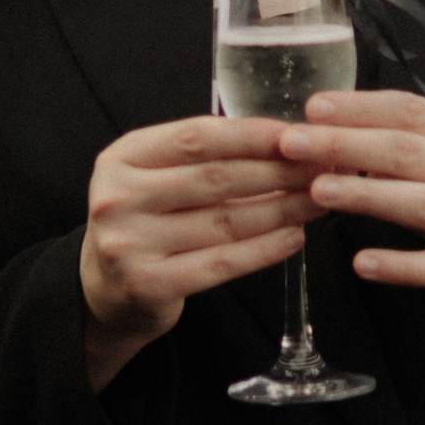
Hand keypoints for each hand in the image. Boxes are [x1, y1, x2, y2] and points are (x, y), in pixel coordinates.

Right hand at [80, 117, 314, 391]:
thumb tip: (284, 140)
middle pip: (216, 179)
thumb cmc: (144, 222)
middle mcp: (119, 198)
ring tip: (317, 200)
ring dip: (281, 210)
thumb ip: (202, 157)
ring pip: (225, 222)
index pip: (197, 137)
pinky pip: (222, 262)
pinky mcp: (149, 284)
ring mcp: (130, 244)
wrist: (103, 289)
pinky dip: (264, 250)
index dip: (252, 135)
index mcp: (122, 158)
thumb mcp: (153, 176)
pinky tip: (293, 238)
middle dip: (278, 172)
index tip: (297, 135)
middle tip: (321, 168)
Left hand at [277, 91, 424, 340]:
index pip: (408, 111)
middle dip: (345, 145)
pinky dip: (399, 266)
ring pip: (421, 203)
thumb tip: (325, 128)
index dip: (360, 107)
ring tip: (318, 191)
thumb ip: (394, 140)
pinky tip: (361, 262)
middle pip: (405, 152)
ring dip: (367, 195)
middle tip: (294, 145)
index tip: (313, 108)